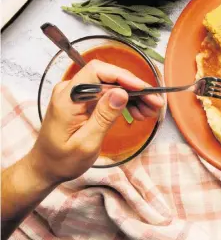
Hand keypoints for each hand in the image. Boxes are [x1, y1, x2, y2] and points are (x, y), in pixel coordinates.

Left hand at [28, 60, 163, 184]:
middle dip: (135, 88)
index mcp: (68, 97)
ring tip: (150, 110)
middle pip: (108, 77)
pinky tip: (138, 112)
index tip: (143, 88)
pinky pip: (108, 94)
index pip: (97, 71)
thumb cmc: (62, 160)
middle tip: (155, 103)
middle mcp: (71, 90)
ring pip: (112, 85)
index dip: (123, 76)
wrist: (46, 168)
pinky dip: (125, 101)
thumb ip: (104, 116)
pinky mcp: (84, 101)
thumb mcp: (86, 142)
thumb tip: (121, 93)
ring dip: (133, 96)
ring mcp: (77, 94)